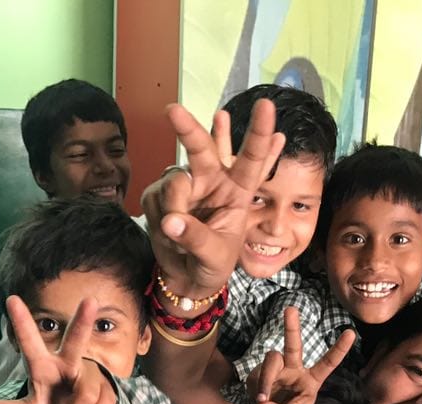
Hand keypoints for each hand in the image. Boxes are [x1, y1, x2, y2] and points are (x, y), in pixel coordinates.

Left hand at [0, 296, 116, 403]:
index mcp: (43, 366)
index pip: (30, 343)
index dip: (22, 323)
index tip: (11, 299)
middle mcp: (68, 363)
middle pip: (75, 342)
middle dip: (82, 322)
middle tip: (90, 301)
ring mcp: (90, 375)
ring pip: (86, 393)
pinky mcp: (107, 389)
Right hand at [141, 98, 285, 304]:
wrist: (188, 278)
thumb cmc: (213, 264)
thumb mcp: (214, 255)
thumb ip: (195, 237)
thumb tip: (171, 221)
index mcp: (238, 191)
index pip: (251, 159)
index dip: (258, 133)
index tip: (266, 105)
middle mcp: (212, 181)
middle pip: (202, 149)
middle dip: (188, 129)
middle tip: (172, 111)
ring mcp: (185, 186)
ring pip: (172, 183)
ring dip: (173, 211)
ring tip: (181, 242)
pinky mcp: (160, 196)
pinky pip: (155, 199)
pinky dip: (158, 220)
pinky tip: (167, 235)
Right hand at [245, 306, 356, 403]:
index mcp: (311, 380)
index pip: (327, 363)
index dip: (339, 349)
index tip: (351, 332)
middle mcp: (294, 370)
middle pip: (293, 345)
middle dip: (292, 327)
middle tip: (290, 309)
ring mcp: (277, 370)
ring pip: (271, 360)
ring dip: (266, 379)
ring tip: (262, 399)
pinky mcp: (259, 374)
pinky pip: (256, 377)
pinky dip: (257, 389)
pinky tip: (258, 402)